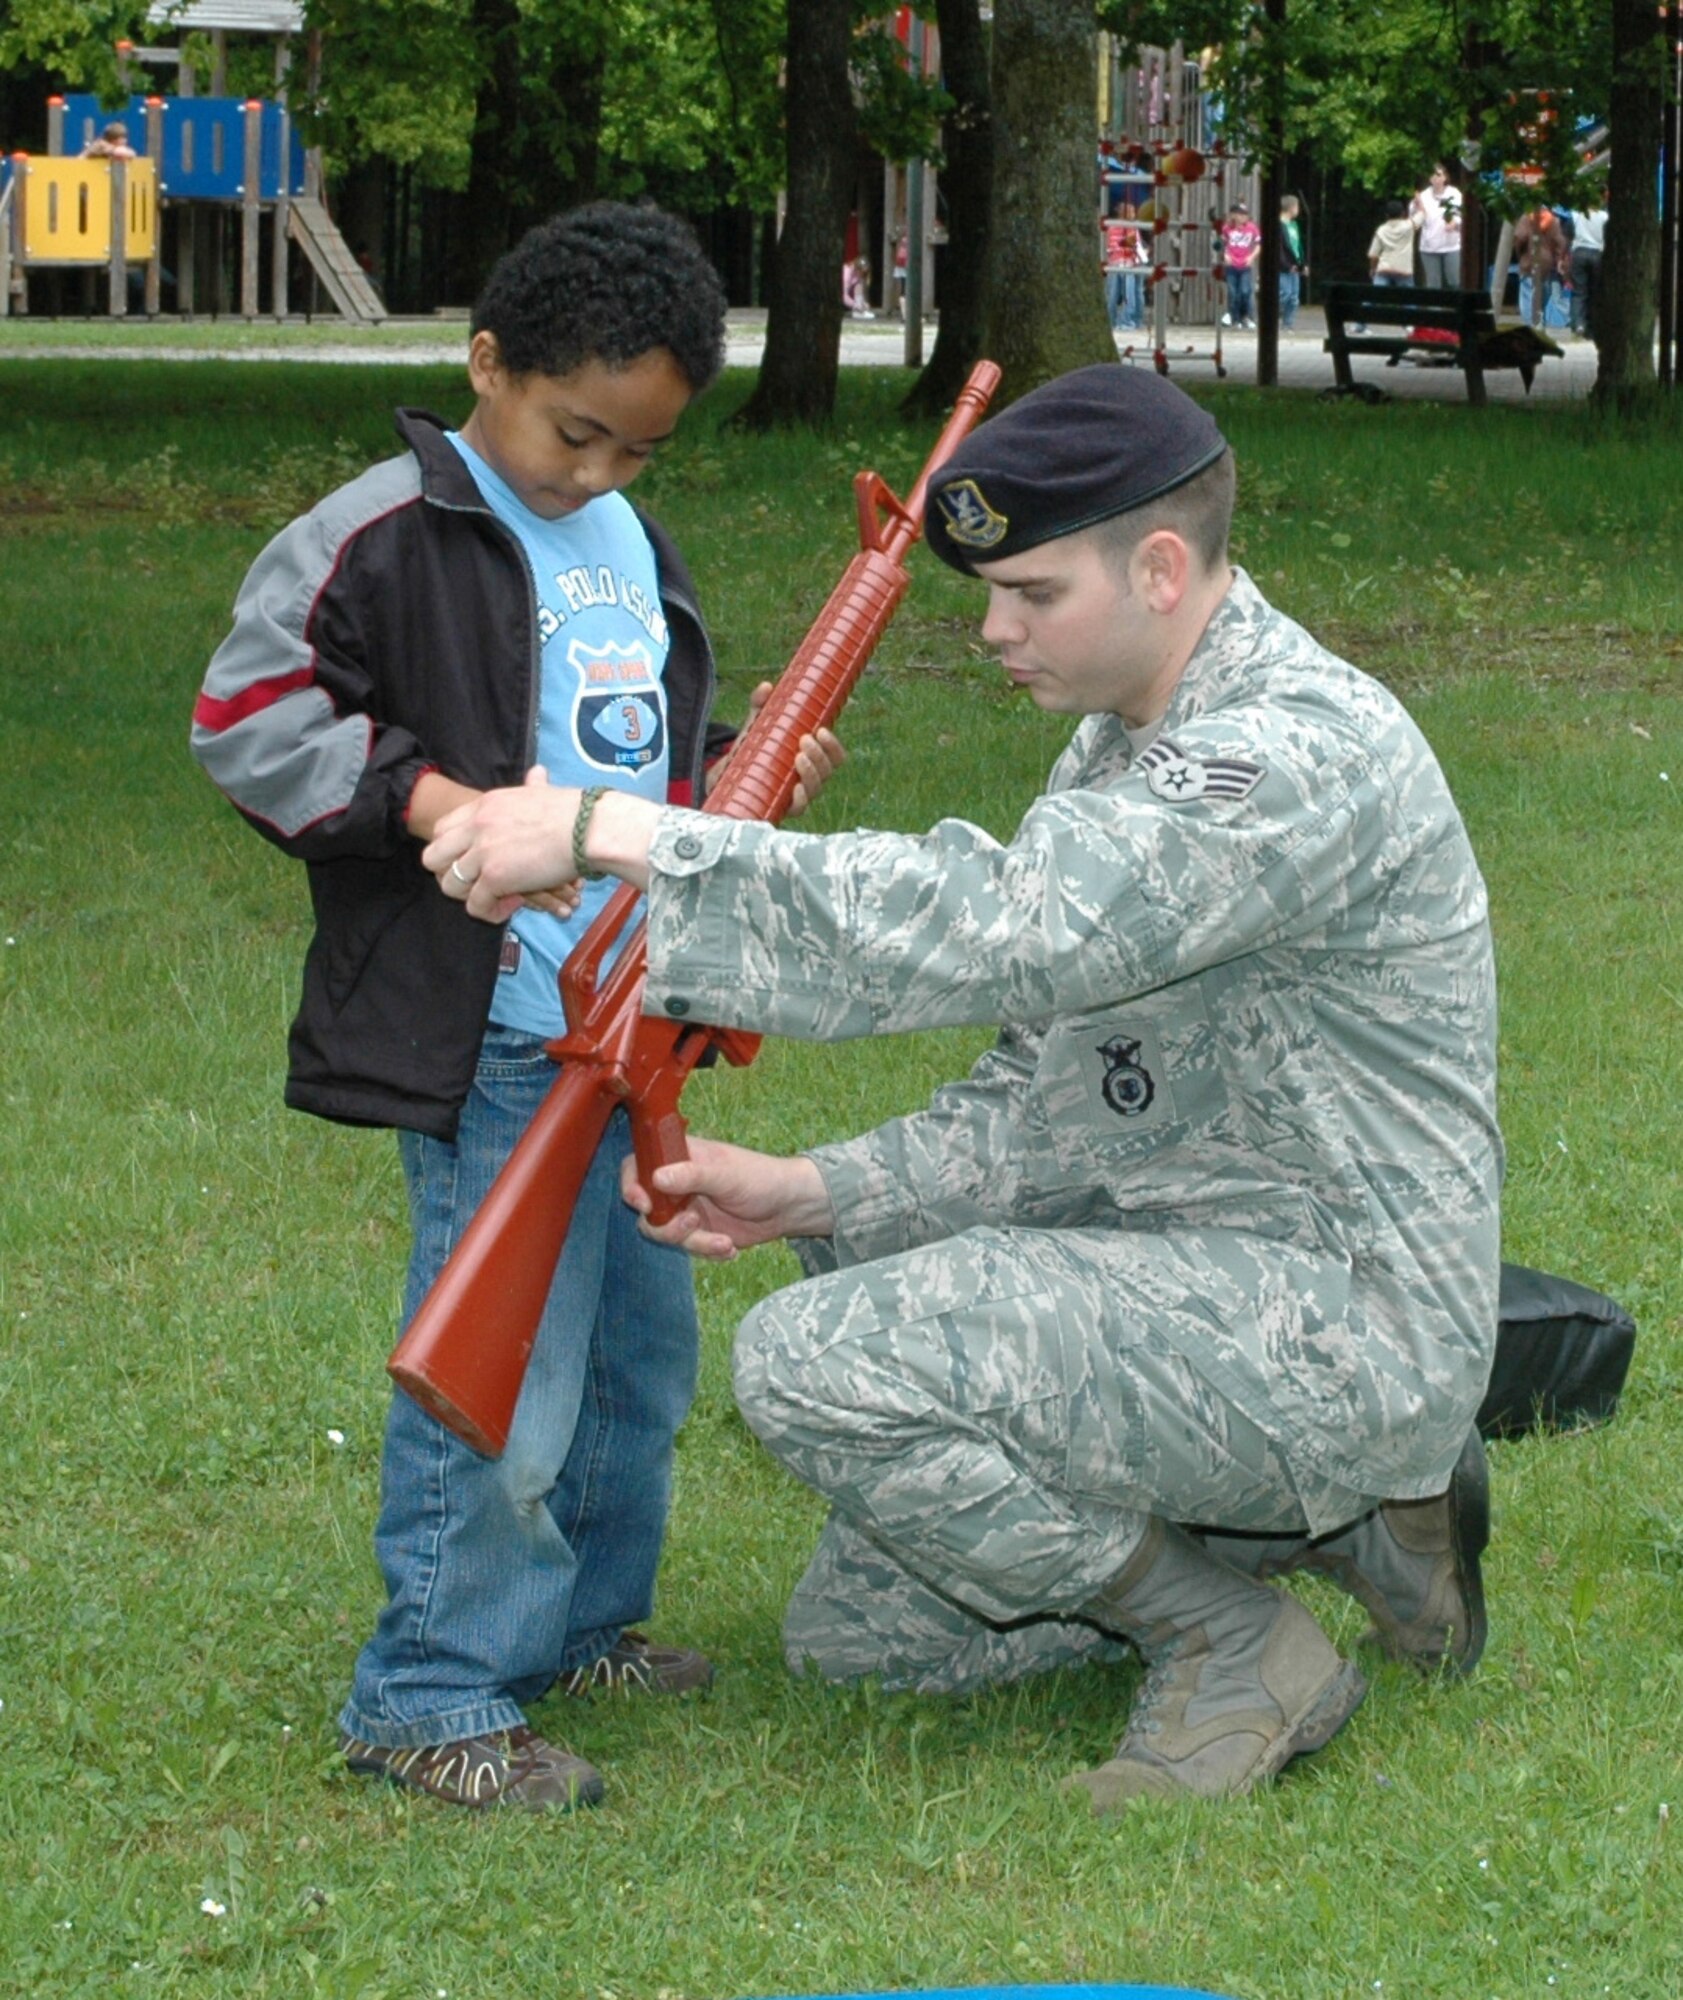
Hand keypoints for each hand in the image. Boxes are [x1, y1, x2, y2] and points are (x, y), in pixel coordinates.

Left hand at [425, 766, 581, 921]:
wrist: (588, 829)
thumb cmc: (575, 812)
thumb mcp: (541, 792)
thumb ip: (532, 786)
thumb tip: (538, 774)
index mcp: (484, 805)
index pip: (442, 829)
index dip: (452, 850)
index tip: (474, 861)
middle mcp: (476, 826)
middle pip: (433, 856)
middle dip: (449, 874)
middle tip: (476, 883)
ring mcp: (483, 852)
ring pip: (449, 884)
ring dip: (469, 896)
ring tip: (495, 899)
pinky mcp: (495, 877)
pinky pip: (475, 904)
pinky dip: (489, 912)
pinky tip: (510, 906)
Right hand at [620, 1136, 834, 1259]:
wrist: (788, 1208)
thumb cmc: (760, 1178)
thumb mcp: (727, 1174)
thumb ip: (692, 1175)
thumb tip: (657, 1177)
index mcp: (679, 1158)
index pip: (637, 1165)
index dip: (632, 1185)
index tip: (643, 1204)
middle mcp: (676, 1184)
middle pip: (645, 1208)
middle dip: (666, 1225)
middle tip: (692, 1224)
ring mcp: (685, 1209)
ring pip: (665, 1233)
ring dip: (693, 1242)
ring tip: (723, 1243)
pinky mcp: (698, 1232)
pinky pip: (688, 1248)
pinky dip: (708, 1251)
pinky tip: (730, 1247)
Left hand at [721, 681, 846, 817]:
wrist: (724, 780)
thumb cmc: (749, 753)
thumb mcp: (755, 728)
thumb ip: (760, 707)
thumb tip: (766, 687)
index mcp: (810, 759)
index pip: (834, 756)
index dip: (833, 745)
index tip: (822, 730)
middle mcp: (808, 779)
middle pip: (827, 771)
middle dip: (820, 755)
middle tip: (804, 739)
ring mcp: (796, 796)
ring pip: (816, 788)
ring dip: (811, 773)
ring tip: (798, 757)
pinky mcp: (782, 809)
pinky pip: (799, 809)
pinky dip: (800, 799)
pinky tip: (795, 788)